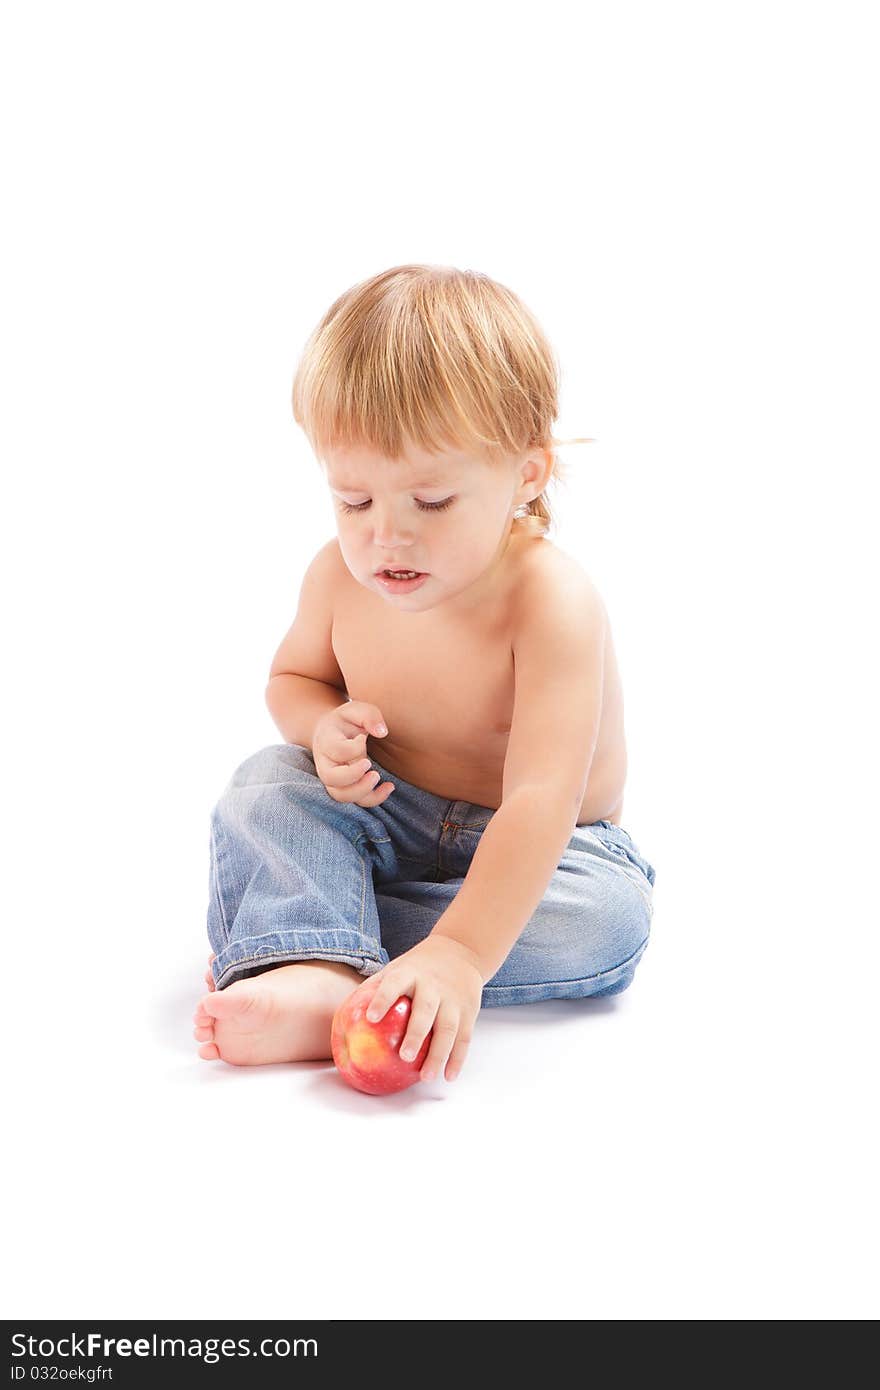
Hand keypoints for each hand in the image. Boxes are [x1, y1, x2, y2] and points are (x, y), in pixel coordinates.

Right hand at [312, 700, 393, 805]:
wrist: (332, 732)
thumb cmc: (347, 720)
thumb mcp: (356, 709)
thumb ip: (369, 715)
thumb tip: (382, 732)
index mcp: (326, 740)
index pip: (335, 749)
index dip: (352, 747)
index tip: (364, 737)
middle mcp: (325, 762)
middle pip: (331, 778)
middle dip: (352, 775)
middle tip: (369, 764)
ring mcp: (334, 778)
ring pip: (340, 795)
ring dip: (361, 791)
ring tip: (377, 776)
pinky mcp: (346, 787)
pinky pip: (356, 801)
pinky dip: (374, 799)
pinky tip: (389, 787)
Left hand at [360, 935, 483, 1082]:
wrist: (461, 951)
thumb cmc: (418, 967)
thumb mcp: (397, 967)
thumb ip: (375, 988)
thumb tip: (345, 1017)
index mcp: (410, 973)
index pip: (394, 984)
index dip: (383, 999)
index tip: (371, 1017)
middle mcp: (433, 985)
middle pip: (426, 1010)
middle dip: (416, 1033)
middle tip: (405, 1056)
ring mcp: (453, 999)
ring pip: (448, 1028)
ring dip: (439, 1054)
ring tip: (426, 1077)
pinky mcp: (468, 1011)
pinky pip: (464, 1037)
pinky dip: (457, 1058)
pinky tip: (448, 1076)